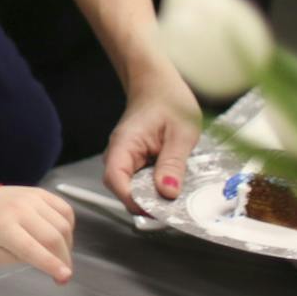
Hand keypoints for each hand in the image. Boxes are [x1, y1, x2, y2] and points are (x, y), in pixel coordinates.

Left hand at [0, 187, 74, 282]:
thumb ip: (18, 258)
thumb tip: (46, 258)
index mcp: (2, 227)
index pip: (31, 248)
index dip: (51, 264)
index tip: (65, 278)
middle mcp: (19, 209)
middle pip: (52, 237)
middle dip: (63, 260)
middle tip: (62, 275)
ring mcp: (31, 197)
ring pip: (63, 224)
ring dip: (68, 245)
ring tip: (59, 255)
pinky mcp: (40, 192)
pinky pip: (65, 209)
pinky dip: (69, 225)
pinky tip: (60, 236)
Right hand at [102, 66, 200, 210]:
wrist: (158, 84)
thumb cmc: (168, 101)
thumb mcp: (180, 133)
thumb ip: (173, 164)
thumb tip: (167, 193)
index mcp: (124, 145)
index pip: (116, 181)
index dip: (134, 201)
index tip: (158, 211)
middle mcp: (119, 155)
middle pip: (124, 191)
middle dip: (148, 204)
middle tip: (176, 211)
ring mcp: (126, 160)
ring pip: (134, 190)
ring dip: (154, 198)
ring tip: (179, 200)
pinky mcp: (135, 163)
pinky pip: (142, 183)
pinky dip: (157, 189)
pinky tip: (175, 187)